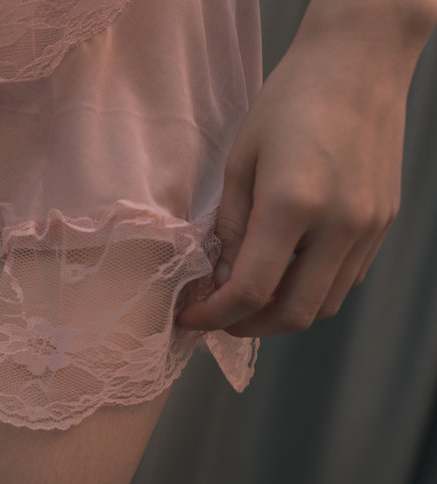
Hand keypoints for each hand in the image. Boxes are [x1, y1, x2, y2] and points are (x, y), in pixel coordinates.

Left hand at [175, 24, 415, 336]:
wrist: (358, 65)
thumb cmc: (289, 103)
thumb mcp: (240, 162)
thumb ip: (231, 226)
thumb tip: (220, 277)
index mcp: (294, 204)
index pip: (252, 290)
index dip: (215, 316)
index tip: (191, 318)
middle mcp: (340, 224)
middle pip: (295, 314)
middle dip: (249, 326)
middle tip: (219, 316)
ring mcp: (368, 227)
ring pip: (325, 305)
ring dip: (282, 313)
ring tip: (249, 296)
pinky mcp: (383, 223)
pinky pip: (346, 279)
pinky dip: (312, 290)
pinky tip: (285, 272)